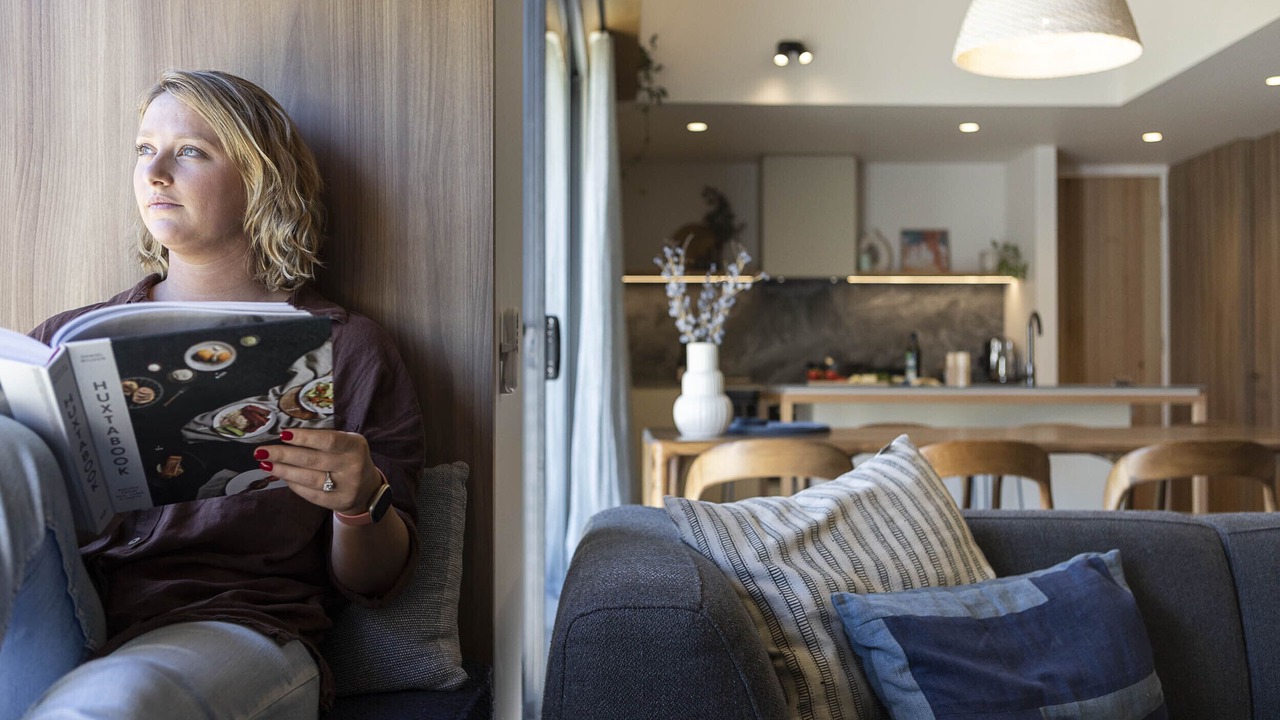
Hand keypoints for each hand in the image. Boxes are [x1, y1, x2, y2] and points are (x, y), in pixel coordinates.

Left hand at [253, 428, 379, 513]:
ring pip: (308, 478)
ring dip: (284, 471)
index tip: (283, 434)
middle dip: (283, 455)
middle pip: (313, 460)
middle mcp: (353, 466)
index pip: (328, 440)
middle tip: (261, 451)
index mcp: (355, 446)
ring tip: (266, 464)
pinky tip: (282, 476)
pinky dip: (293, 484)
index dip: (304, 437)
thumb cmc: (349, 458)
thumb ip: (323, 439)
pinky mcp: (337, 502)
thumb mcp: (346, 442)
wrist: (367, 488)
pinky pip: (310, 493)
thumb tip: (286, 436)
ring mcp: (346, 487)